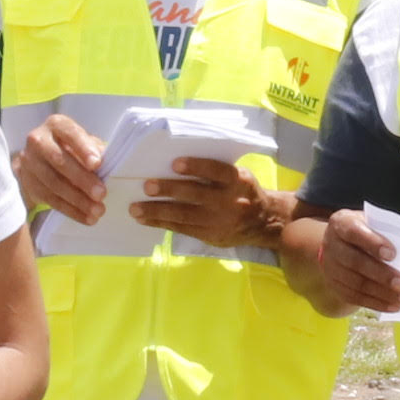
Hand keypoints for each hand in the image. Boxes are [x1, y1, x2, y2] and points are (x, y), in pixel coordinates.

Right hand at [14, 113, 104, 225]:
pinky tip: (87, 217)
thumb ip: (94, 149)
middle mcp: (38, 141)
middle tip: (101, 194)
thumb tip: (105, 160)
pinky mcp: (28, 183)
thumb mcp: (84, 143)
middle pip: (59, 161)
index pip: (70, 133)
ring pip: (54, 183)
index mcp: (56, 125)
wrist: (40, 161)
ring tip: (97, 210)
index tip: (97, 164)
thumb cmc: (71, 149)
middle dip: (82, 179)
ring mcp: (30, 162)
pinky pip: (50, 199)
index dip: (83, 148)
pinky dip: (70, 210)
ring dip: (78, 200)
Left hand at [136, 154, 282, 247]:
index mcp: (238, 180)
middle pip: (196, 194)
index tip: (175, 163)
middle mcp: (230, 201)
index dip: (196, 167)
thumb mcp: (239, 176)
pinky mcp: (211, 236)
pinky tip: (145, 219)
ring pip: (184, 215)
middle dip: (169, 190)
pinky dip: (161, 224)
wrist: (264, 222)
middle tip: (147, 186)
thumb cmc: (243, 191)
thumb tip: (175, 166)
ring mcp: (219, 221)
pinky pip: (182, 229)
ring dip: (157, 211)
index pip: (217, 171)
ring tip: (135, 208)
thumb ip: (216, 172)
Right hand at [318, 207, 399, 314]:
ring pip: (357, 284)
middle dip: (382, 275)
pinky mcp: (335, 286)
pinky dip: (377, 303)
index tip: (392, 254)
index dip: (373, 243)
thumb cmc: (365, 232)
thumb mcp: (372, 224)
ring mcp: (331, 268)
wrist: (340, 246)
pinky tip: (394, 306)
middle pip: (356, 262)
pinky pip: (355, 298)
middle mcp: (332, 245)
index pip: (355, 232)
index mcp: (342, 223)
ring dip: (383, 293)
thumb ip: (387, 233)